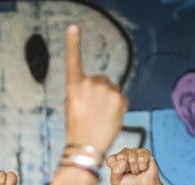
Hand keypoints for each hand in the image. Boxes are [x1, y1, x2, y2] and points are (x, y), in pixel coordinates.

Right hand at [64, 24, 127, 153]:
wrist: (87, 147)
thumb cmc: (77, 128)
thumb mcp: (73, 106)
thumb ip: (84, 91)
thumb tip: (100, 89)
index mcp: (74, 85)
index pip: (73, 60)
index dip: (73, 43)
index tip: (73, 27)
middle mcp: (90, 83)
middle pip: (100, 80)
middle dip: (99, 92)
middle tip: (93, 111)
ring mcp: (106, 89)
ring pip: (112, 89)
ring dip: (109, 100)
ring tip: (101, 117)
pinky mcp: (119, 97)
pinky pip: (121, 98)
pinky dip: (118, 107)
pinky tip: (110, 119)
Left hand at [106, 148, 160, 184]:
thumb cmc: (130, 183)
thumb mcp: (118, 182)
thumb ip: (115, 173)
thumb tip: (123, 161)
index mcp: (114, 160)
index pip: (110, 160)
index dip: (116, 168)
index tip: (121, 174)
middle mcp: (123, 153)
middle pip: (121, 157)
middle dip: (127, 169)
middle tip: (130, 172)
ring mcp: (133, 151)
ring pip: (132, 158)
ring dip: (135, 169)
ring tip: (136, 171)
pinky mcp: (144, 151)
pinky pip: (142, 158)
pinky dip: (143, 167)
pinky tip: (143, 168)